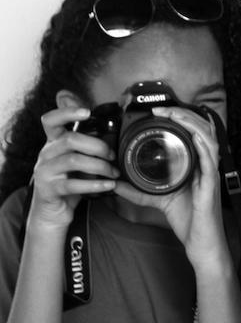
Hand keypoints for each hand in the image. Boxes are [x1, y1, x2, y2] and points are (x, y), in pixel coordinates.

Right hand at [28, 106, 117, 229]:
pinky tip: (109, 185)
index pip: (51, 120)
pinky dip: (95, 185)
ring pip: (73, 160)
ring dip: (100, 166)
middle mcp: (46, 154)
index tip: (87, 111)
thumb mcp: (76, 160)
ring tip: (113, 172)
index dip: (67, 112)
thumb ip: (87, 145)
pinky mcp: (48, 189)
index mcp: (53, 143)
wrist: (52, 211)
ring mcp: (45, 171)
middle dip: (97, 146)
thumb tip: (111, 130)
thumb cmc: (69, 182)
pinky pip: (73, 184)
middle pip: (71, 139)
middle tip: (112, 155)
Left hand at [114, 107, 226, 261]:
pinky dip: (203, 145)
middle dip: (185, 116)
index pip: (193, 135)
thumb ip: (139, 191)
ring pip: (209, 140)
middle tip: (164, 109)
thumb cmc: (188, 221)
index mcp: (196, 166)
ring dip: (193, 124)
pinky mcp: (211, 186)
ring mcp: (210, 174)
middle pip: (203, 131)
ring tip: (175, 115)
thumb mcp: (158, 201)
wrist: (201, 244)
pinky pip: (211, 161)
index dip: (180, 120)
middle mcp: (206, 166)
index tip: (159, 112)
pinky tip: (193, 136)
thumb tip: (115, 183)